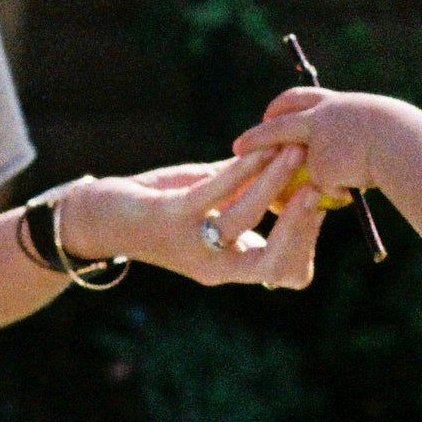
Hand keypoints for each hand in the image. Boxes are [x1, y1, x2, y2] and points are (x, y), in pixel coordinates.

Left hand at [59, 150, 330, 294]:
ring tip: (295, 151)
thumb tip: (296, 168)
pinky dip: (242, 169)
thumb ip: (251, 192)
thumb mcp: (214, 205)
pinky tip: (260, 148)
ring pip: (246, 219)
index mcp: (231, 266)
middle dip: (302, 224)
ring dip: (274, 182)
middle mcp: (215, 265)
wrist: (101, 219)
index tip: (319, 203)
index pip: (287, 272)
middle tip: (319, 185)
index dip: (309, 243)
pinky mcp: (170, 215)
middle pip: (275, 262)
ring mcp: (192, 243)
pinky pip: (215, 192)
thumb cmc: (164, 209)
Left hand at [234, 83, 393, 198]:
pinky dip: (335, 192)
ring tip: (274, 196)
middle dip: (255, 137)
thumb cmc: (399, 135)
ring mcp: (315, 144)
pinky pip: (323, 188)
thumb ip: (351, 131)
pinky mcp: (317, 168)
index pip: (299, 98)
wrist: (402, 143)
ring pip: (293, 165)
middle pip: (277, 126)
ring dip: (281, 180)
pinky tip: (350, 190)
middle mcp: (318, 119)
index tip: (269, 113)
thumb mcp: (374, 123)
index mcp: (334, 104)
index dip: (281, 106)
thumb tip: (348, 148)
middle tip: (237, 146)